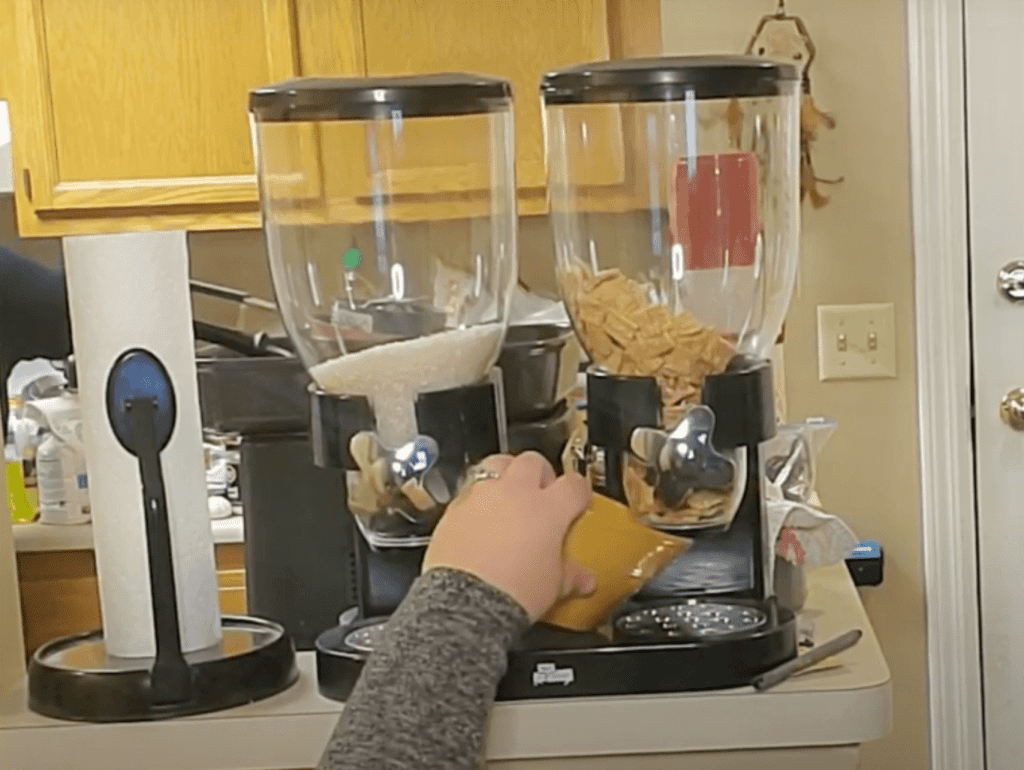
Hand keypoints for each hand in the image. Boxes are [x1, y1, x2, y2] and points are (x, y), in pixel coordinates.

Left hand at [423, 452, 595, 621]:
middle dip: (540, 473)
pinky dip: (476, 497)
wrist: (468, 600)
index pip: (574, 485)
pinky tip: (478, 515)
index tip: (576, 500)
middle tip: (542, 492)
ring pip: (496, 463)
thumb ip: (570, 576)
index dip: (578, 491)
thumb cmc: (512, 591)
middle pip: (533, 462)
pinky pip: (468, 489)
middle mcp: (515, 493)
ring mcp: (483, 495)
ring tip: (508, 491)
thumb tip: (582, 580)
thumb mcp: (553, 586)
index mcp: (549, 509)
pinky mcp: (455, 507)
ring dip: (505, 473)